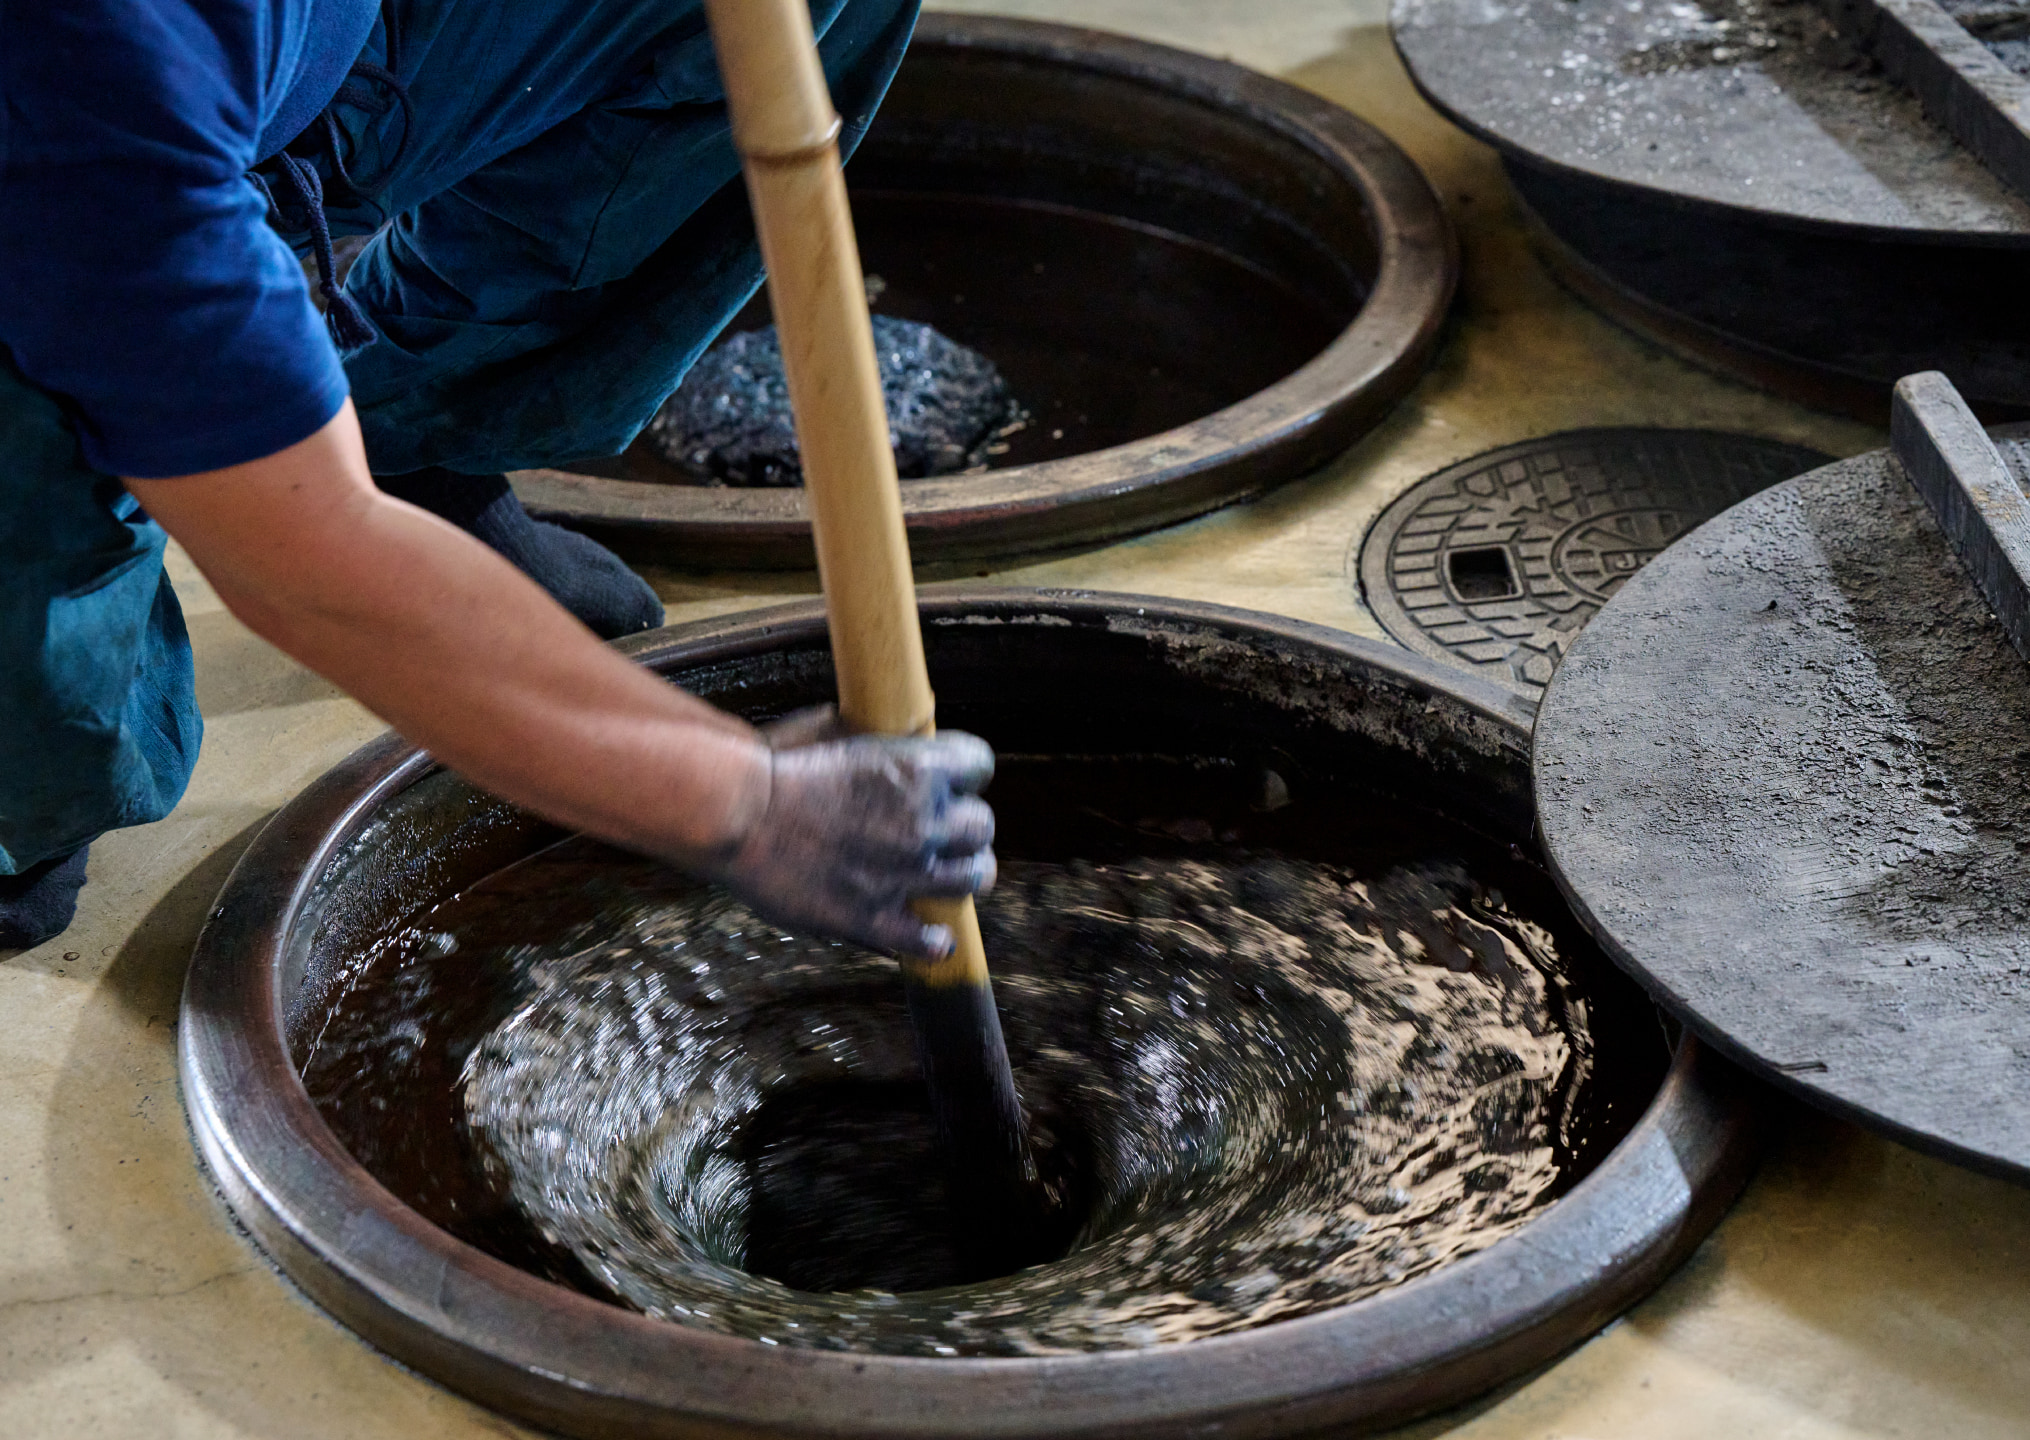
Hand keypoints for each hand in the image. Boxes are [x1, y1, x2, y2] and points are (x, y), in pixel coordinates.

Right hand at [703, 728, 996, 959]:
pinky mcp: (874, 918)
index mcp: (917, 767)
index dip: (967, 772)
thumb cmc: (772, 765)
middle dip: (966, 827)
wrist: (732, 813)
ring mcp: (904, 873)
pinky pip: (930, 940)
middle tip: (945, 833)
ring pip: (973, 878)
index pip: (980, 763)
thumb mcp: (835, 731)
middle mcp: (923, 820)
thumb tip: (898, 745)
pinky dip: (933, 939)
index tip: (954, 780)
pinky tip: (927, 933)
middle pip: (982, 826)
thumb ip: (877, 745)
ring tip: (943, 878)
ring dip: (961, 876)